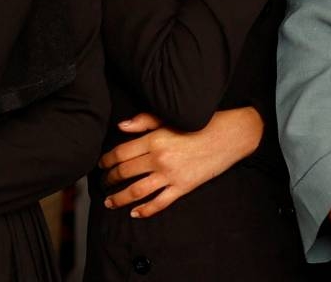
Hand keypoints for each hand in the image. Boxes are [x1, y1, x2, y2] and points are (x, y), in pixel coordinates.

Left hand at [99, 107, 262, 217]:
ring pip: (137, 191)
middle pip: (125, 172)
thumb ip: (143, 121)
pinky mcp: (183, 188)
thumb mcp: (169, 118)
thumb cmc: (200, 123)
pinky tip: (135, 213)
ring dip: (119, 198)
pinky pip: (160, 203)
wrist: (230, 136)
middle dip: (109, 180)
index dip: (106, 160)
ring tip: (109, 202)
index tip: (100, 165)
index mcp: (153, 140)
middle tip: (102, 183)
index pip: (120, 153)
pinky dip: (145, 210)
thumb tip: (120, 127)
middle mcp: (159, 159)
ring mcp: (171, 175)